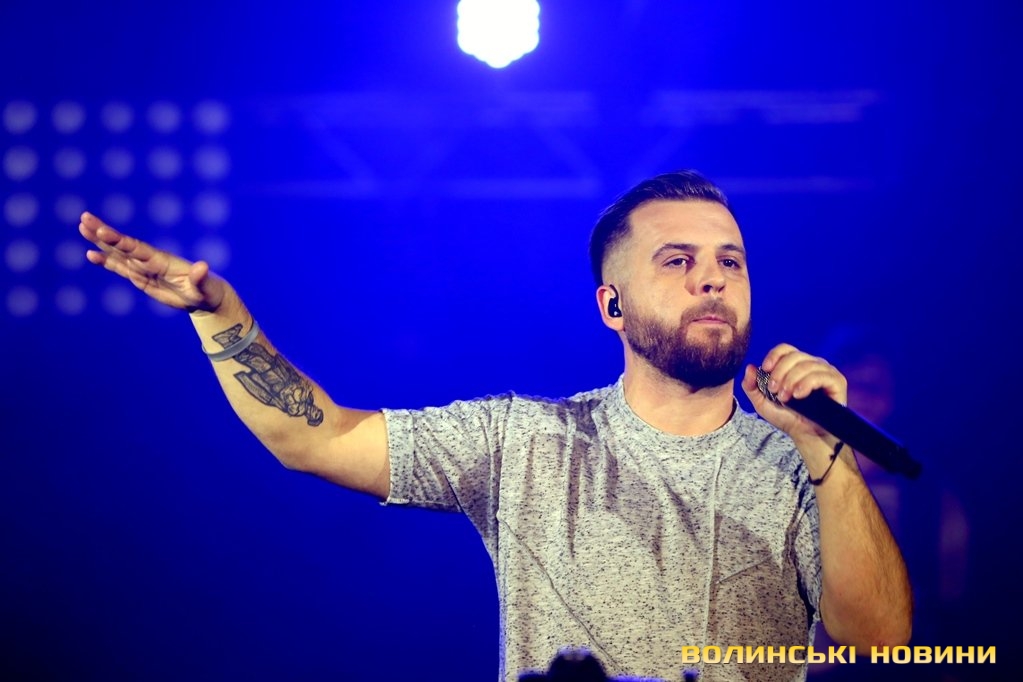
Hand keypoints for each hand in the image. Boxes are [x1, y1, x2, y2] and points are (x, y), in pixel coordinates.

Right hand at [79, 211, 225, 311]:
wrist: (204, 296)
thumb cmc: (207, 291)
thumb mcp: (205, 287)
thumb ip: (201, 277)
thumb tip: (203, 266)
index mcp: (162, 260)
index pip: (137, 248)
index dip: (120, 241)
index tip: (103, 231)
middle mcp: (150, 260)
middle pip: (123, 245)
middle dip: (104, 233)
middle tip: (84, 218)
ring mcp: (143, 268)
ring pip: (117, 252)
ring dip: (100, 242)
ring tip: (82, 227)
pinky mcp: (140, 277)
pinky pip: (120, 267)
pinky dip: (106, 261)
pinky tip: (90, 255)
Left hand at [740, 343, 847, 443]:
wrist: (806, 435)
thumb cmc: (787, 418)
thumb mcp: (762, 403)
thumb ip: (751, 386)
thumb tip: (749, 367)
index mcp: (796, 365)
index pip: (785, 349)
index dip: (774, 356)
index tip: (765, 369)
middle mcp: (812, 364)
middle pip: (794, 356)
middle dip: (780, 372)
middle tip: (774, 390)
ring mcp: (826, 372)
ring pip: (806, 365)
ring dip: (791, 380)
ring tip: (785, 397)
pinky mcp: (837, 382)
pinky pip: (820, 375)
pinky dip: (805, 384)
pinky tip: (798, 395)